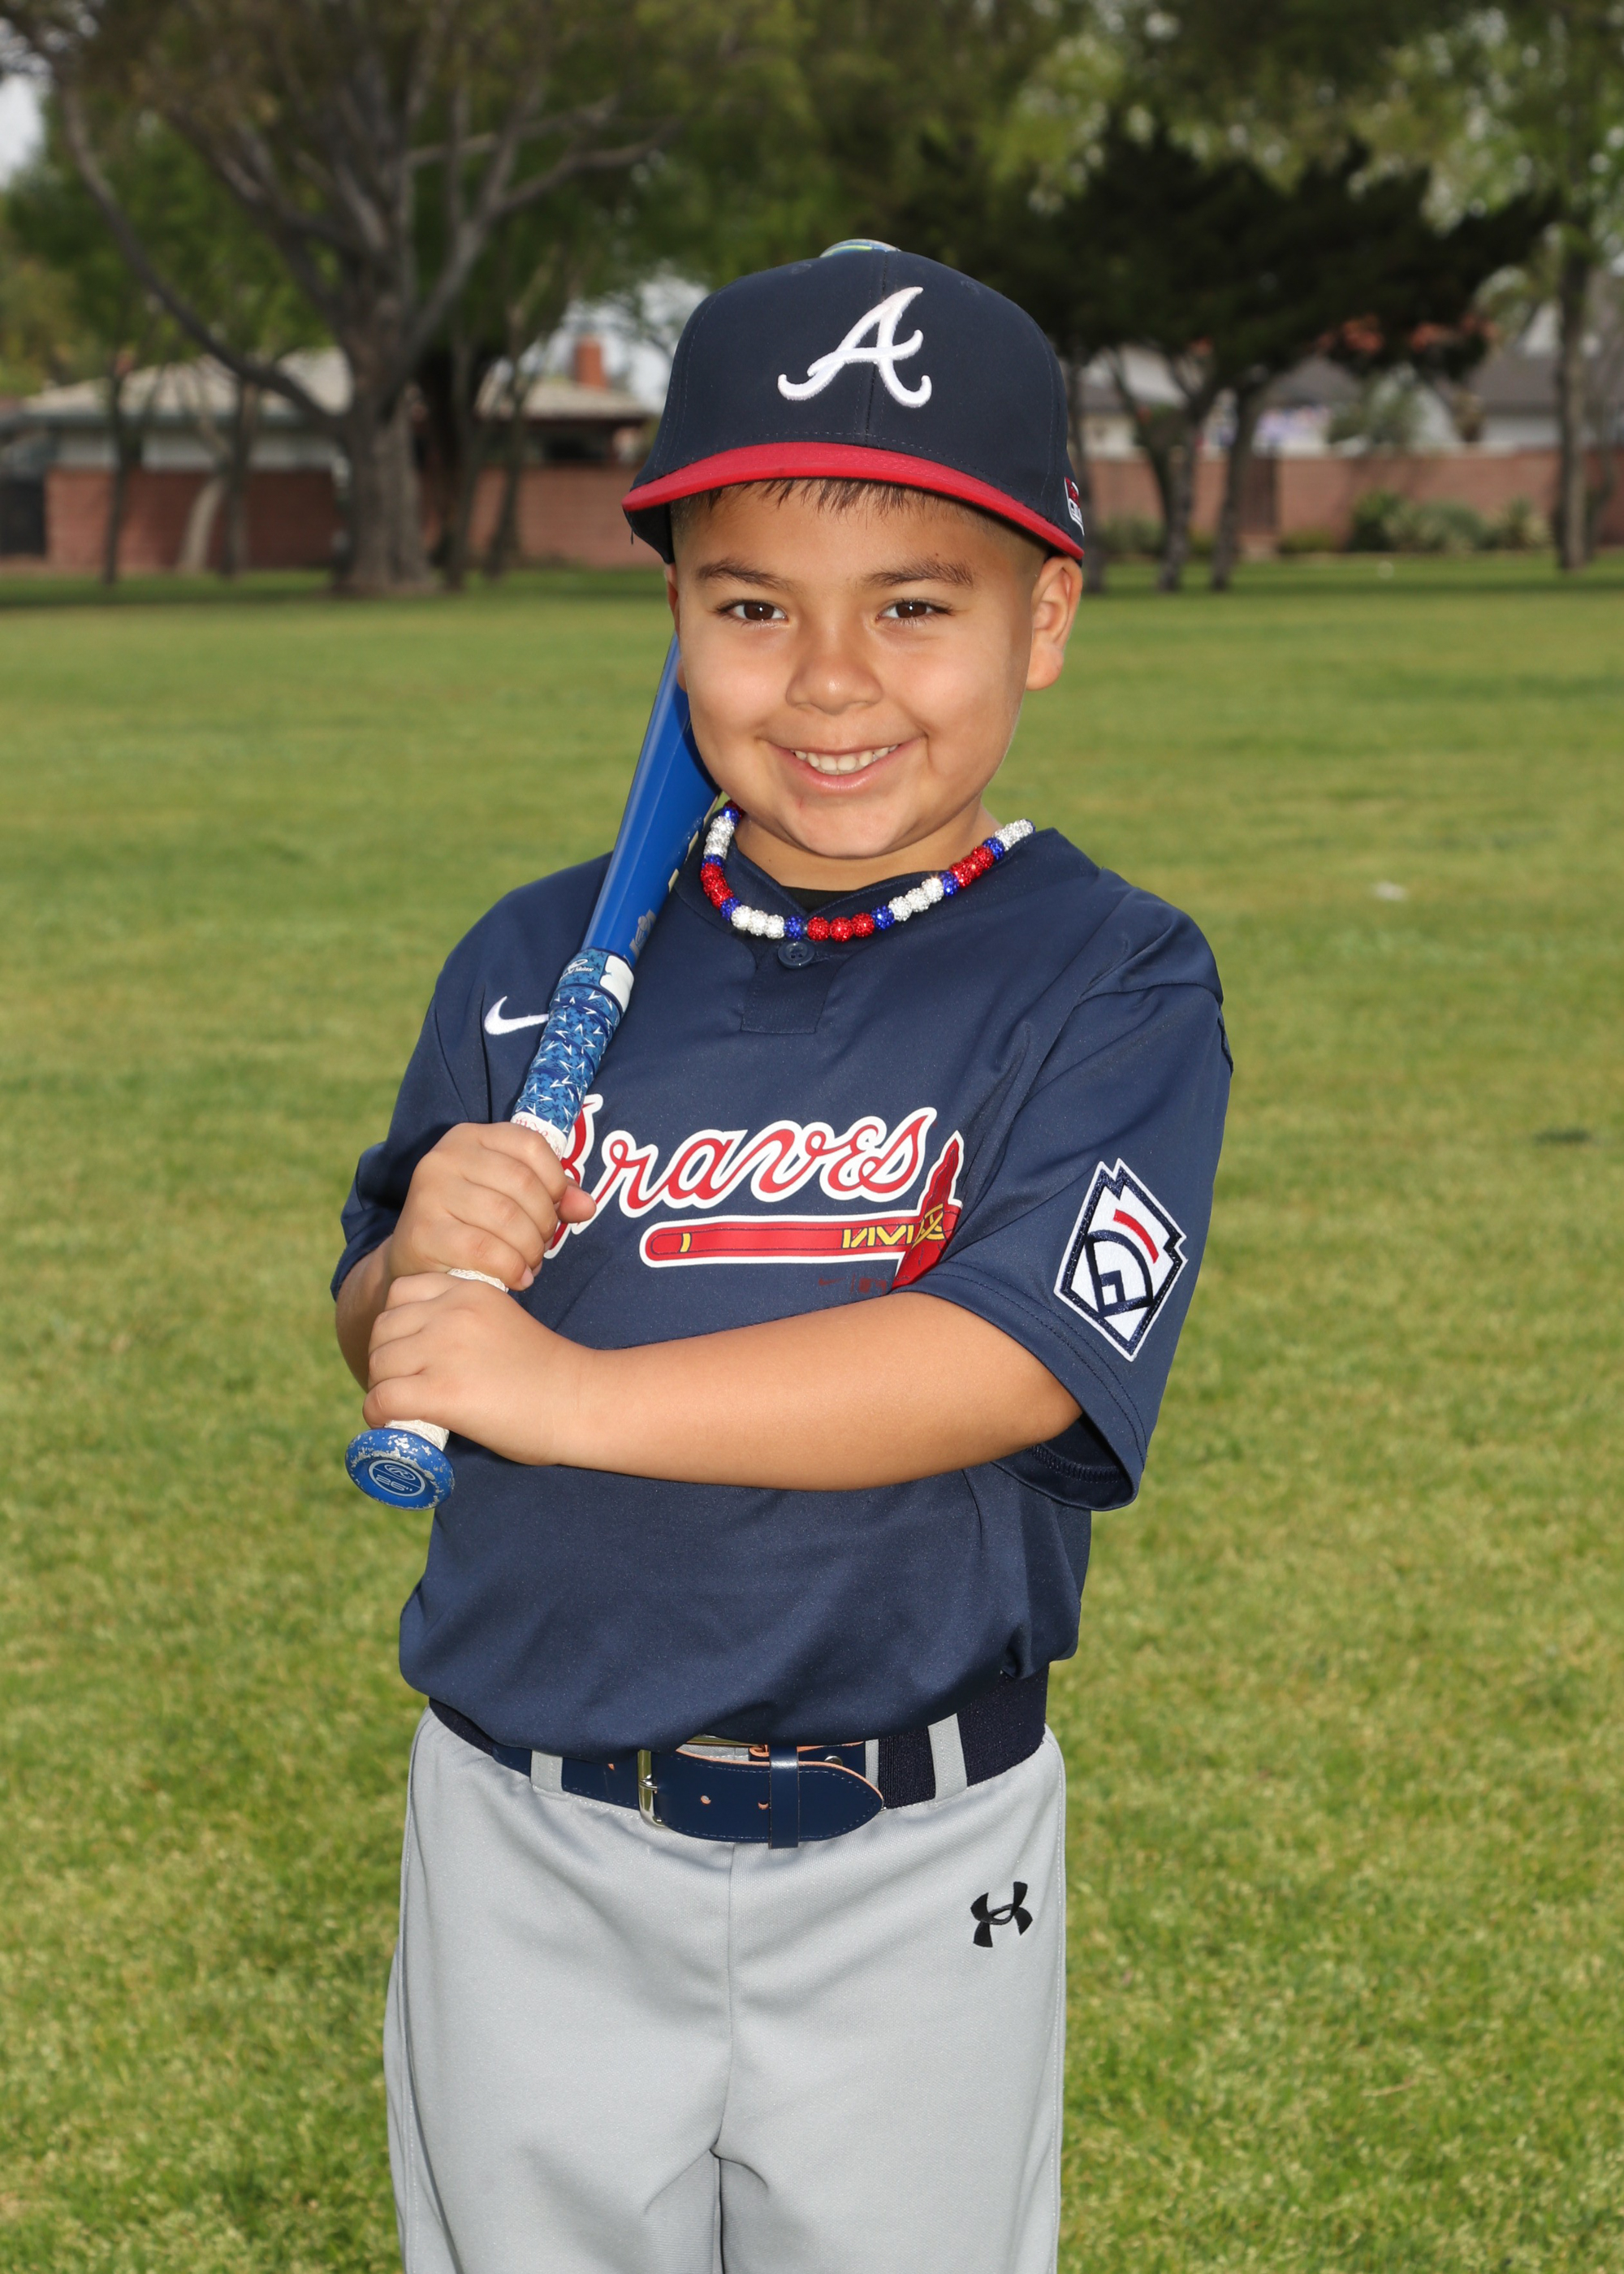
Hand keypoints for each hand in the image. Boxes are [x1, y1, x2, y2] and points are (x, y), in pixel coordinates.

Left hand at [362, 1273, 582, 1464]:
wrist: (581, 1401)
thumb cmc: (548, 1371)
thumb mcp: (503, 1321)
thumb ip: (464, 1322)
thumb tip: (422, 1351)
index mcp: (469, 1290)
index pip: (401, 1291)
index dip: (398, 1324)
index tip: (410, 1351)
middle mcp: (452, 1312)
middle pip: (383, 1329)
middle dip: (385, 1358)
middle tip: (402, 1384)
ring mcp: (445, 1350)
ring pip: (379, 1364)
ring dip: (383, 1387)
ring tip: (401, 1407)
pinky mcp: (442, 1392)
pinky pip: (382, 1399)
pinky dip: (379, 1416)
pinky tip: (394, 1424)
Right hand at [386, 1122, 594, 1292]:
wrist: (414, 1261)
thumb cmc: (471, 1224)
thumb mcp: (511, 1198)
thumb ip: (553, 1195)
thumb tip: (588, 1206)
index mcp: (470, 1137)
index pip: (531, 1145)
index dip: (556, 1180)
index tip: (557, 1207)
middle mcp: (445, 1157)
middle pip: (523, 1183)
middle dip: (544, 1221)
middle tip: (542, 1245)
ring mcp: (429, 1193)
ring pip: (506, 1218)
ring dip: (531, 1248)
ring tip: (530, 1263)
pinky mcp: (422, 1232)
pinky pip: (484, 1249)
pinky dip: (512, 1268)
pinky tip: (519, 1278)